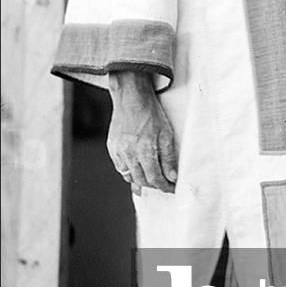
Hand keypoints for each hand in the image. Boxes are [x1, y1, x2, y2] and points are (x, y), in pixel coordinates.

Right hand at [106, 72, 176, 194]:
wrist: (131, 98)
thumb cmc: (150, 113)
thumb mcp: (166, 134)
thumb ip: (169, 157)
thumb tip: (172, 177)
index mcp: (144, 150)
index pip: (155, 178)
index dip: (164, 186)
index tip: (171, 188)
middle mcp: (129, 154)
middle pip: (142, 180)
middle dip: (154, 184)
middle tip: (163, 184)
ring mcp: (118, 152)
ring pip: (130, 176)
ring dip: (141, 180)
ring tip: (151, 179)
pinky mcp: (112, 148)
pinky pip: (120, 167)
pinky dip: (130, 172)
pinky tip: (137, 169)